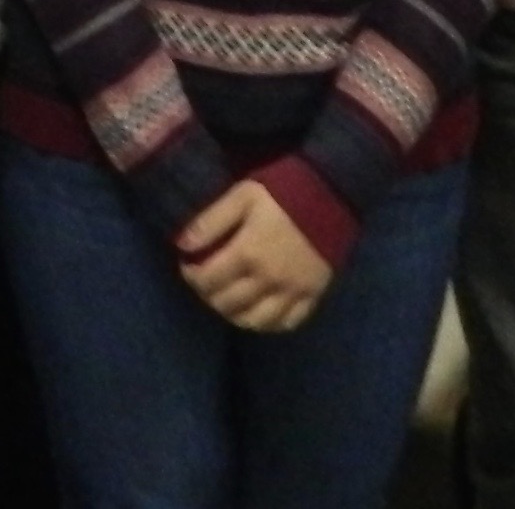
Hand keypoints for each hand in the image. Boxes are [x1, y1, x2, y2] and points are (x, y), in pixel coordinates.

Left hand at [172, 179, 331, 332]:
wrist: (333, 193)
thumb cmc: (283, 190)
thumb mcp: (242, 195)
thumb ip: (210, 221)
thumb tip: (182, 245)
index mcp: (247, 254)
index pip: (207, 280)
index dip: (191, 276)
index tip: (188, 265)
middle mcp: (268, 280)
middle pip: (227, 304)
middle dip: (208, 295)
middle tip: (205, 282)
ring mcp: (292, 292)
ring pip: (254, 321)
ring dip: (234, 315)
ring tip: (228, 300)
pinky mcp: (313, 295)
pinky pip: (287, 323)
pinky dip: (268, 324)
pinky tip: (258, 313)